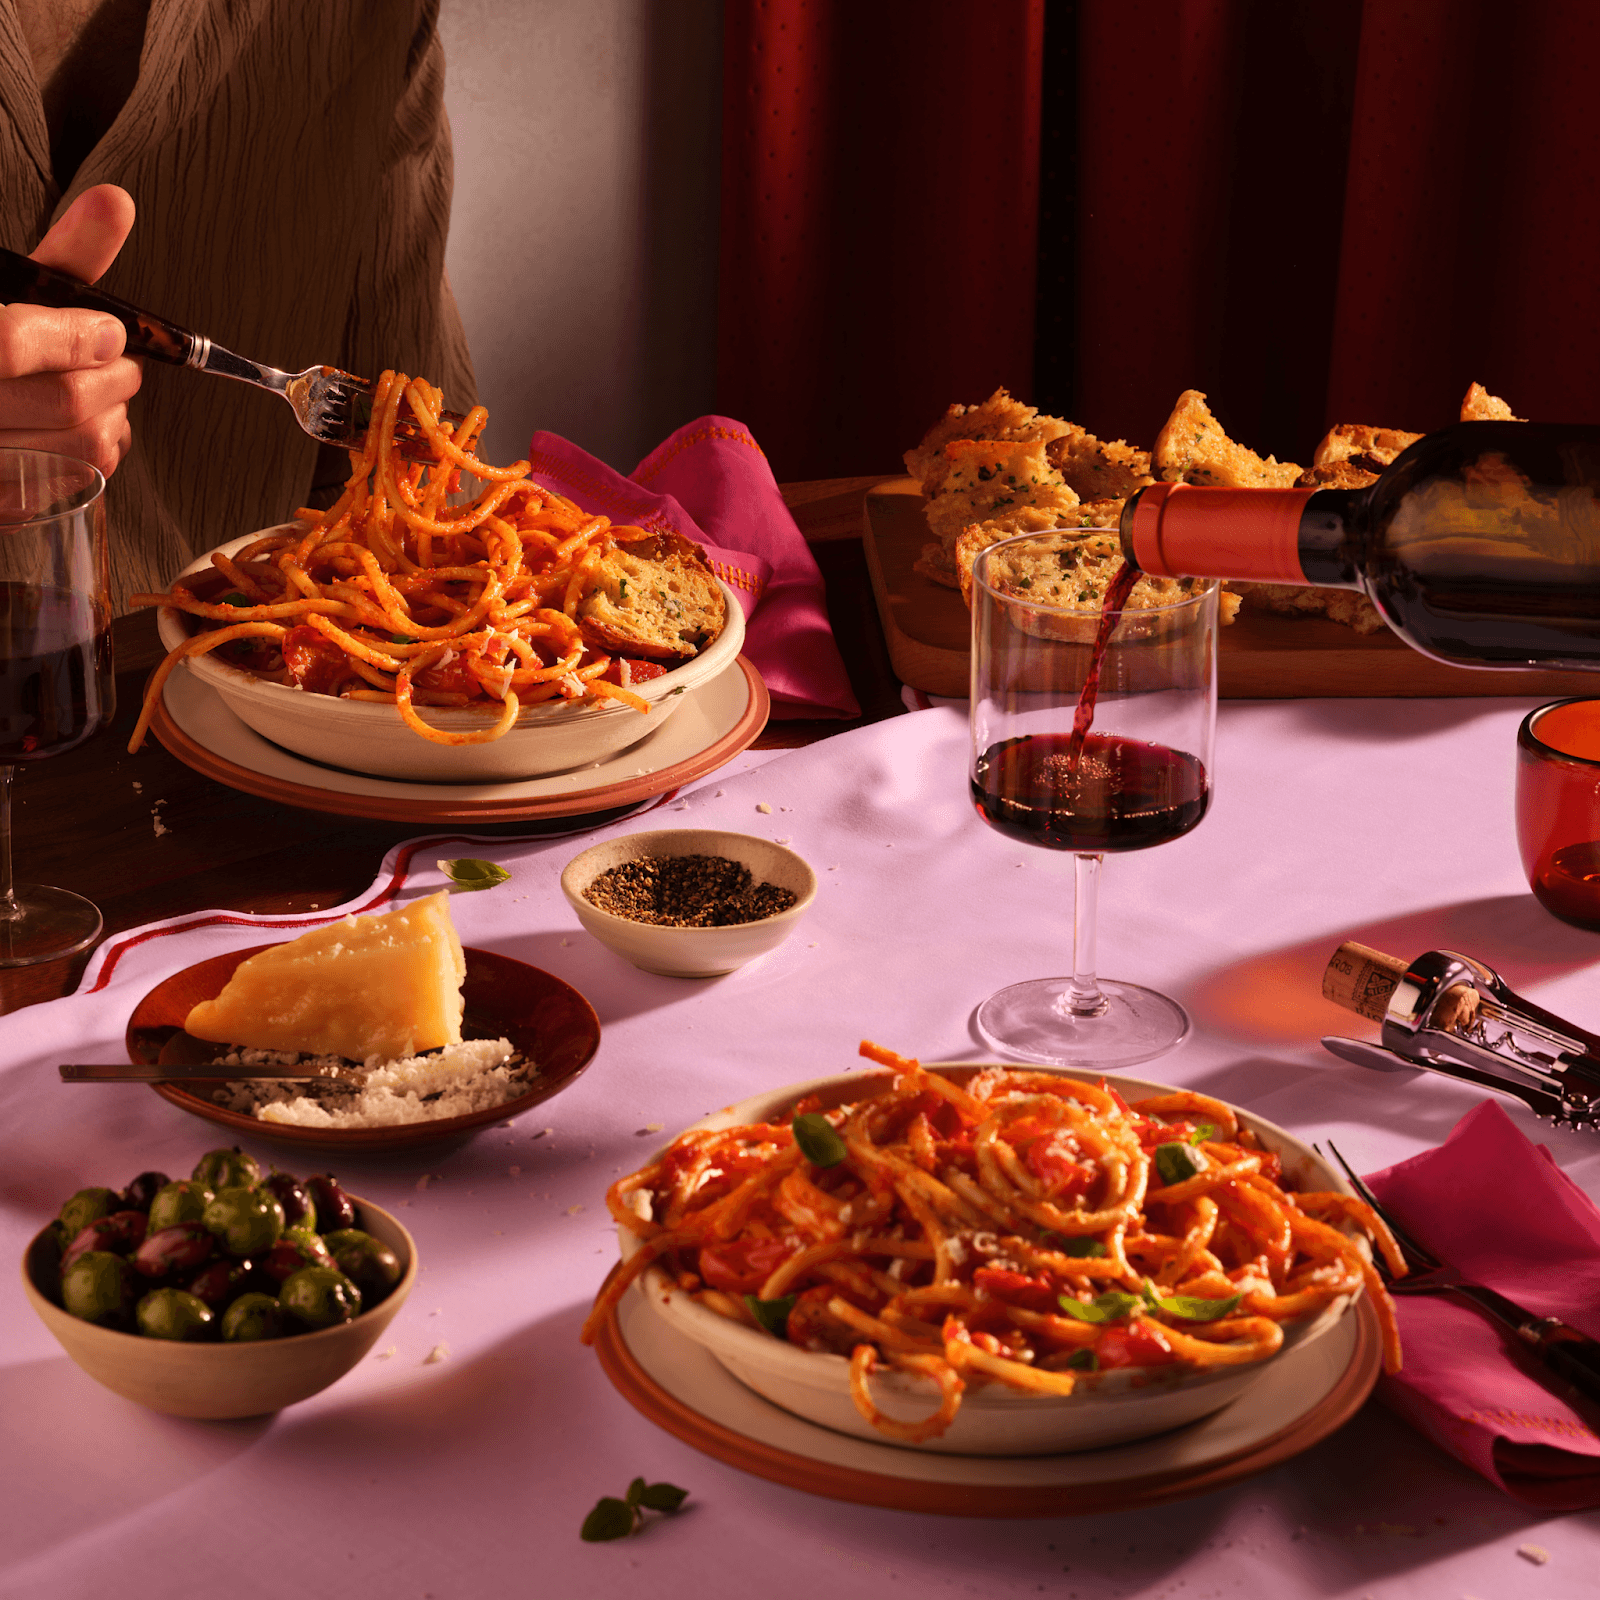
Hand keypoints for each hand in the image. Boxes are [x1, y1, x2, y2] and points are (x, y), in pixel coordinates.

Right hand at [0, 185, 140, 478]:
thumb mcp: (15, 291)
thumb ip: (65, 256)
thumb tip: (118, 201)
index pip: (9, 341)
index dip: (74, 337)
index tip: (110, 333)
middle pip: (61, 401)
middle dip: (114, 381)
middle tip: (122, 367)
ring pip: (76, 451)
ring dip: (115, 422)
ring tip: (109, 399)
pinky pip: (70, 490)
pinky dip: (96, 460)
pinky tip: (88, 434)